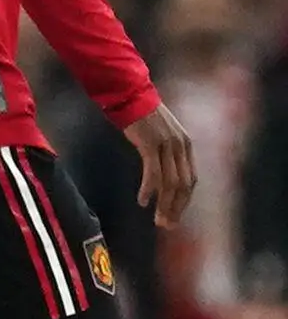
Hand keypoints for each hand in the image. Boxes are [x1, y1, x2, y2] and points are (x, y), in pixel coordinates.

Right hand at [126, 102, 196, 228]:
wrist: (129, 94)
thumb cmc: (139, 113)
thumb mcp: (159, 133)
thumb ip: (164, 150)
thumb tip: (160, 171)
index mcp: (186, 145)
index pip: (190, 179)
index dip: (183, 201)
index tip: (174, 215)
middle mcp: (181, 146)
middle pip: (184, 185)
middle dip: (176, 207)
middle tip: (167, 224)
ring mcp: (167, 145)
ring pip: (171, 183)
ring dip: (164, 204)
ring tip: (157, 219)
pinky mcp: (152, 144)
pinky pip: (153, 173)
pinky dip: (149, 189)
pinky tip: (143, 200)